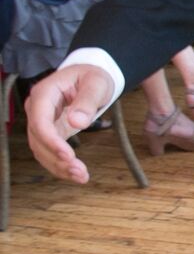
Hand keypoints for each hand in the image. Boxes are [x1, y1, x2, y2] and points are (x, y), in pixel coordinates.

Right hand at [25, 64, 115, 184]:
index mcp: (44, 93)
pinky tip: (76, 174)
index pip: (40, 121)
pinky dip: (60, 165)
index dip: (51, 141)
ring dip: (58, 167)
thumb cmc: (93, 77)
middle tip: (79, 171)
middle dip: (56, 159)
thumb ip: (87, 101)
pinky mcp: (50, 133)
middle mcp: (37, 108)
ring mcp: (41, 122)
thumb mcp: (96, 84)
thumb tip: (77, 121)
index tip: (67, 156)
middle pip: (38, 139)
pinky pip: (49, 152)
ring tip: (81, 176)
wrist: (90, 77)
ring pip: (41, 150)